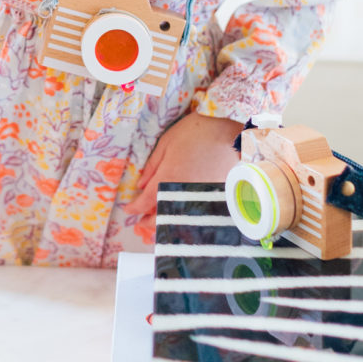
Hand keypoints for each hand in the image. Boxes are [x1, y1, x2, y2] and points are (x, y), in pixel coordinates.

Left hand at [124, 111, 239, 223]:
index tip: (128, 209)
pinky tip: (182, 219)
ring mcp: (198, 200)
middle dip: (149, 222)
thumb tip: (140, 185)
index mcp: (167, 179)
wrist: (235, 140)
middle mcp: (180, 194)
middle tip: (142, 224)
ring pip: (177, 218)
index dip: (135, 207)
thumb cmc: (199, 134)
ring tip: (159, 227)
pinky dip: (185, 219)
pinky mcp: (212, 202)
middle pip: (161, 216)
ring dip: (167, 224)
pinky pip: (194, 215)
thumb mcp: (169, 141)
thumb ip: (153, 164)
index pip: (145, 201)